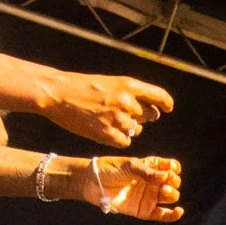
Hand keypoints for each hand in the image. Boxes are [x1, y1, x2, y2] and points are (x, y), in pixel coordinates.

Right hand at [45, 73, 173, 146]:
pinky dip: (119, 139)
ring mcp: (117, 119)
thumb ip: (131, 95)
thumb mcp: (110, 83)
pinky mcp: (107, 134)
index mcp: (128, 85)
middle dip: (142, 116)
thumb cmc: (82, 86)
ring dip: (128, 128)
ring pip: (136, 130)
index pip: (158, 96)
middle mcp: (127, 102)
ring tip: (108, 120)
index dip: (165, 103)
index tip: (168, 108)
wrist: (57, 93)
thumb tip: (154, 112)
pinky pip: (125, 141)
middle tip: (123, 113)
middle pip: (149, 115)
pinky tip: (106, 131)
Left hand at [82, 155, 182, 221]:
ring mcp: (150, 197)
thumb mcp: (129, 165)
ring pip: (170, 197)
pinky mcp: (145, 211)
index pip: (170, 167)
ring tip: (163, 191)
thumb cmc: (110, 170)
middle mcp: (153, 182)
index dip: (173, 168)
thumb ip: (147, 172)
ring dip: (171, 194)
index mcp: (151, 167)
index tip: (170, 169)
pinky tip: (178, 212)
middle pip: (173, 183)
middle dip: (173, 182)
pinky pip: (162, 215)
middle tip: (165, 182)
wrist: (94, 183)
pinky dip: (172, 215)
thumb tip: (165, 176)